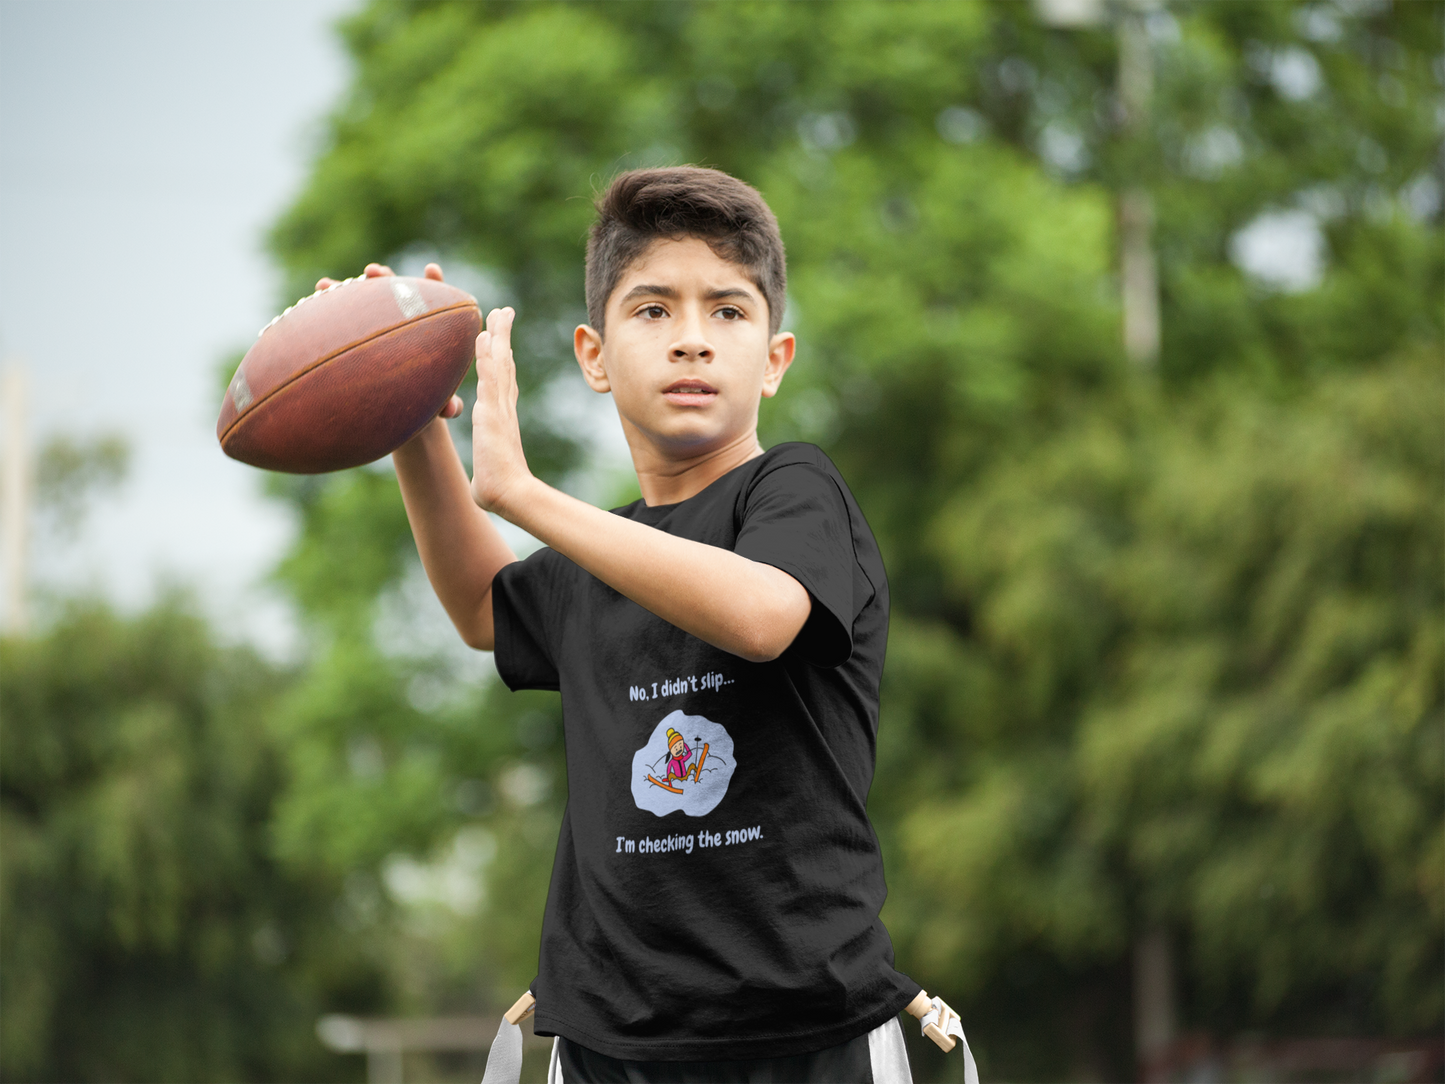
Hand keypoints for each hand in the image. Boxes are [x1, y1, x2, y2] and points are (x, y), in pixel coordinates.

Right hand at [316, 262, 463, 419]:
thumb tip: (452, 410)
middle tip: (372, 272)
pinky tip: (314, 296)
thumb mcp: (436, 405)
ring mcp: (376, 325)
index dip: (434, 284)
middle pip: (394, 293)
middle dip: (383, 279)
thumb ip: (447, 405)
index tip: (430, 269)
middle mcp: (401, 321)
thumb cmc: (423, 402)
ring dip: (346, 290)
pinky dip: (327, 307)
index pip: (434, 301)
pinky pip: (339, 319)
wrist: (398, 409)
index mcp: (428, 332)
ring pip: (363, 302)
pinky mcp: (354, 334)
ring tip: (325, 285)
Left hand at [469, 306, 532, 514]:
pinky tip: (483, 335)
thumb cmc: (497, 491)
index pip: (502, 382)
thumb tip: (480, 492)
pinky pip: (489, 375)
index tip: (500, 341)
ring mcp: (499, 407)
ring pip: (499, 363)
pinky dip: (487, 354)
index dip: (502, 359)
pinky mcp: (492, 412)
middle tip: (503, 313)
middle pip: (505, 364)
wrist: (509, 495)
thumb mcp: (486, 476)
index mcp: (502, 418)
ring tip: (498, 312)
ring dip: (498, 336)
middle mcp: (503, 407)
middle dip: (503, 337)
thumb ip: (484, 476)